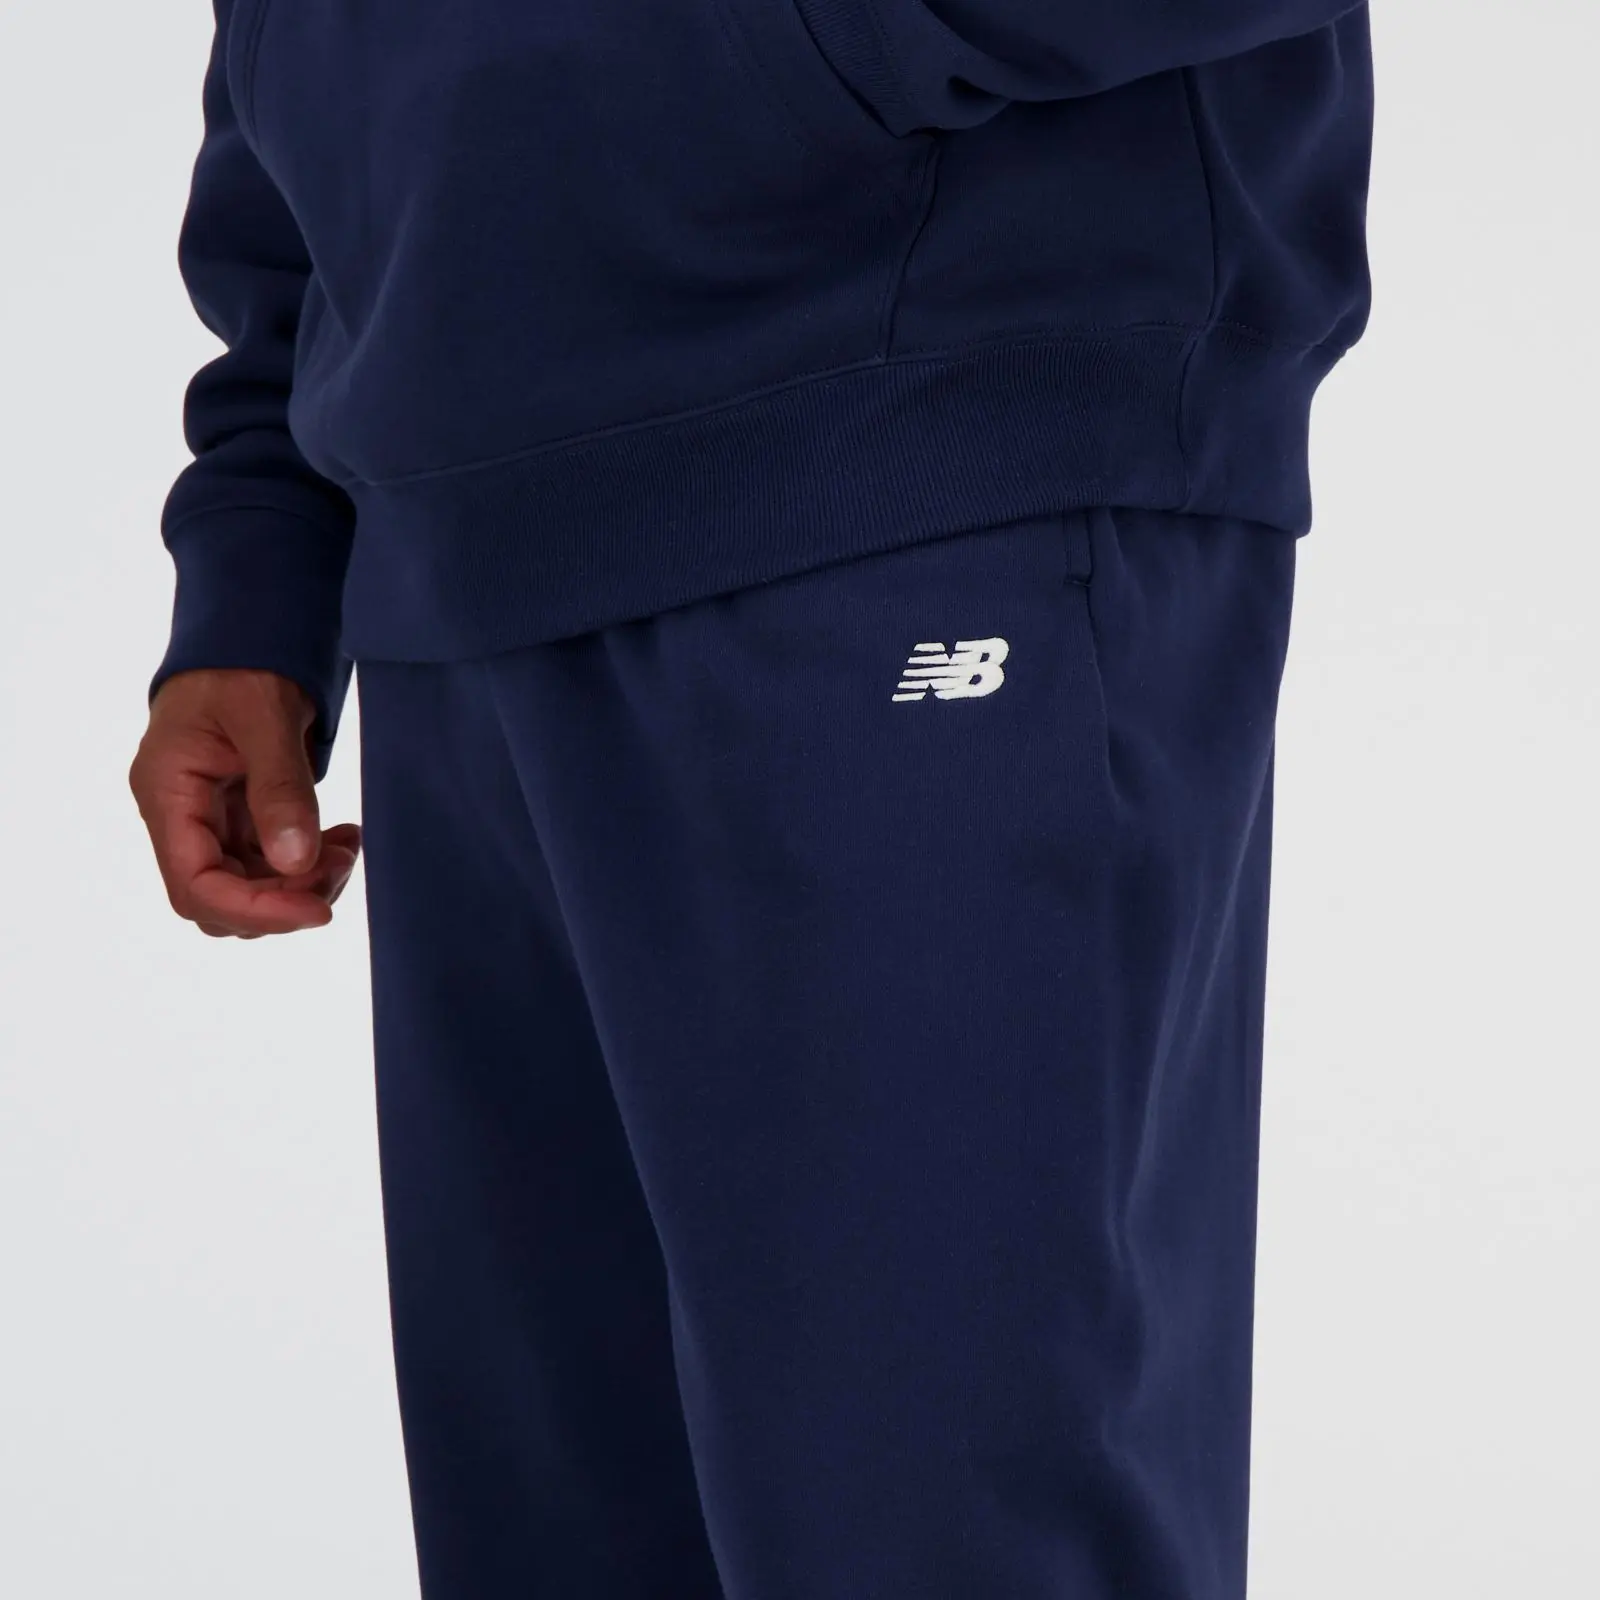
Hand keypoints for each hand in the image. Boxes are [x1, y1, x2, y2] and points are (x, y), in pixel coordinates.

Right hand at [129, 669, 360, 937]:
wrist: (247, 642)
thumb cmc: (242, 666)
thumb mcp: (263, 715)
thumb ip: (279, 787)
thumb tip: (295, 861)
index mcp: (167, 795)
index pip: (195, 885)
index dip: (256, 910)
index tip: (318, 910)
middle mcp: (182, 819)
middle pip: (222, 901)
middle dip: (287, 899)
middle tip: (342, 859)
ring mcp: (210, 823)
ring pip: (251, 890)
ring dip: (305, 884)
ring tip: (348, 845)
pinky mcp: (240, 821)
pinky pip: (271, 867)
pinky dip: (311, 864)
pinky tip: (343, 838)